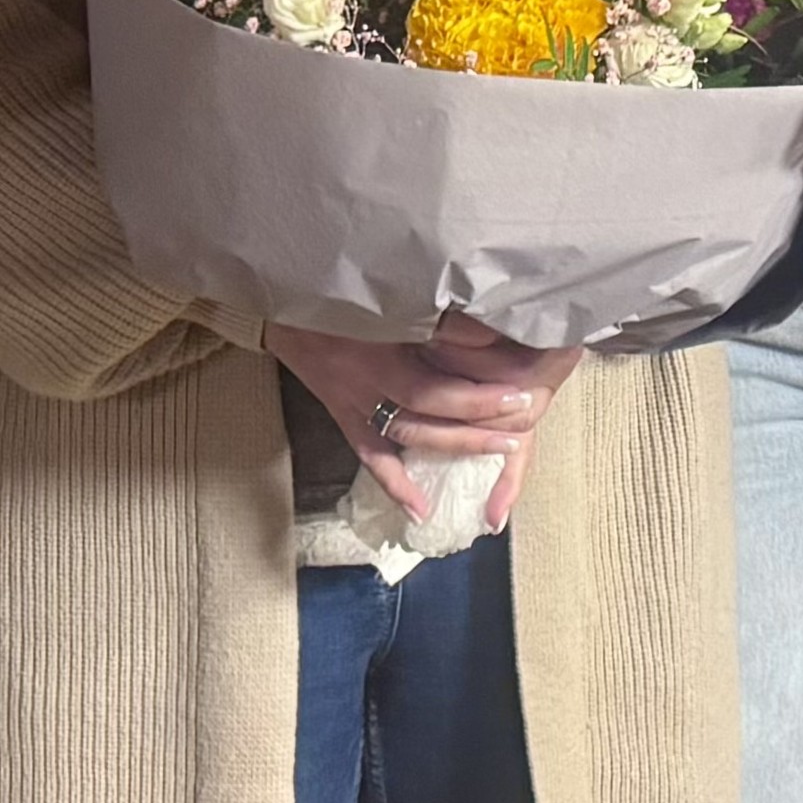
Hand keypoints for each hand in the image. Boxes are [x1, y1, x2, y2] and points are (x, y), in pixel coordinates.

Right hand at [267, 315, 583, 526]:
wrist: (277, 300)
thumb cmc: (336, 292)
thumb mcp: (382, 295)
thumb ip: (431, 315)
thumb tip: (486, 332)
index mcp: (376, 346)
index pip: (436, 377)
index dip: (479, 386)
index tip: (521, 383)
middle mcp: (366, 379)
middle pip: (430, 403)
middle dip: (480, 411)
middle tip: (524, 410)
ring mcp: (352, 402)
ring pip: (408, 432)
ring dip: (455, 444)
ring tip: (502, 451)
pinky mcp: (342, 416)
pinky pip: (370, 456)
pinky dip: (395, 484)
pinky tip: (422, 510)